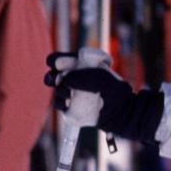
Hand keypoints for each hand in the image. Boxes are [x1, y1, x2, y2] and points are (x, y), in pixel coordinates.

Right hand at [44, 49, 164, 142]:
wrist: (120, 111)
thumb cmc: (114, 90)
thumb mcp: (102, 78)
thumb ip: (85, 77)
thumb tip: (66, 79)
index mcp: (77, 66)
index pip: (59, 59)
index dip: (55, 60)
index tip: (56, 63)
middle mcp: (71, 79)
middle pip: (52, 75)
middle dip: (51, 76)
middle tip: (54, 79)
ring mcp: (69, 94)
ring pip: (56, 90)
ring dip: (61, 90)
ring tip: (71, 94)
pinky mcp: (69, 109)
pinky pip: (59, 105)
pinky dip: (62, 104)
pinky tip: (70, 103)